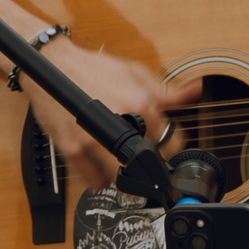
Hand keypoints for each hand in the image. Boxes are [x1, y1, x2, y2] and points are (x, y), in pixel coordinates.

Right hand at [19, 42, 201, 188]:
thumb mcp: (135, 72)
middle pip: (148, 166)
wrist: (52, 65)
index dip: (170, 145)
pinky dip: (100, 179)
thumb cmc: (93, 69)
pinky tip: (102, 163)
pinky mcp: (72, 149)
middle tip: (142, 155)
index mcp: (140, 103)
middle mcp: (119, 123)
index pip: (171, 142)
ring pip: (122, 179)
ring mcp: (93, 139)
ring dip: (124, 174)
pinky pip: (94, 182)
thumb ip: (167, 89)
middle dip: (149, 163)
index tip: (163, 145)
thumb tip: (196, 90)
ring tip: (120, 159)